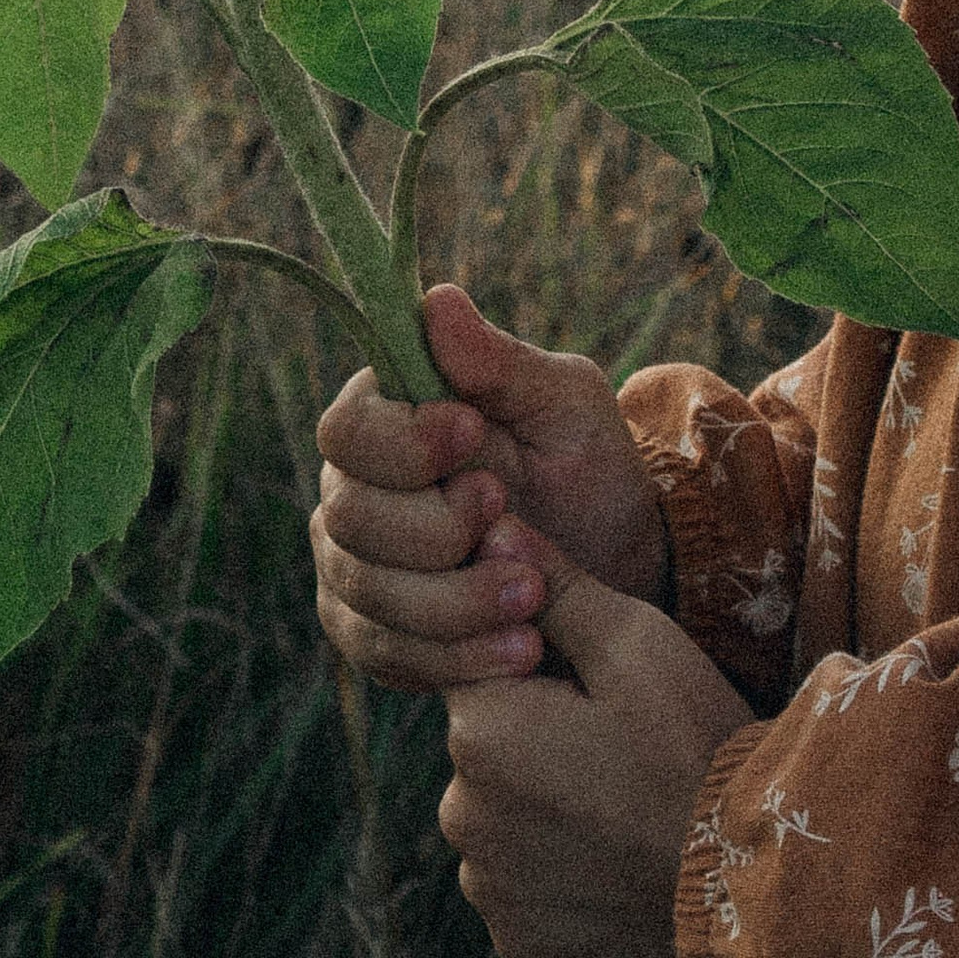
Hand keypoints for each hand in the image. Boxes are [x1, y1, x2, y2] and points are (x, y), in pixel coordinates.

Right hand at [311, 286, 669, 691]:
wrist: (611, 568)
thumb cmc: (587, 467)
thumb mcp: (565, 405)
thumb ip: (500, 363)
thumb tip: (436, 300)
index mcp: (391, 414)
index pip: (347, 429)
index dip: (402, 443)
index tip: (473, 436)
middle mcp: (354, 487)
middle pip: (348, 517)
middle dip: (438, 534)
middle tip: (517, 532)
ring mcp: (354, 564)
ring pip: (366, 593)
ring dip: (456, 603)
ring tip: (535, 598)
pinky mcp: (372, 632)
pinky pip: (384, 654)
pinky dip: (454, 658)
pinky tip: (519, 650)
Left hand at [440, 540, 750, 957]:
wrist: (750, 877)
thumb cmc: (693, 743)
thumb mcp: (633, 642)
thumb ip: (551, 586)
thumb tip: (489, 530)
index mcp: (479, 731)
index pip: (473, 662)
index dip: (532, 654)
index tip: (592, 673)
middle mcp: (461, 814)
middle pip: (486, 742)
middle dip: (537, 728)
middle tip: (621, 736)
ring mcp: (487, 888)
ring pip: (504, 813)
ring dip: (546, 800)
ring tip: (624, 796)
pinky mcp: (515, 941)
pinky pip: (523, 880)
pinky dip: (559, 864)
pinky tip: (615, 850)